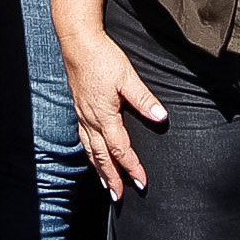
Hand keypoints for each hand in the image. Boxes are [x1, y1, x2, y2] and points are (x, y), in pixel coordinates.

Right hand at [63, 28, 163, 197]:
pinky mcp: (79, 109)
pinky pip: (84, 139)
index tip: (142, 182)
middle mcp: (91, 120)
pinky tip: (92, 156)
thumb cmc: (103, 58)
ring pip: (90, 150)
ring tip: (106, 185)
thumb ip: (144, 100)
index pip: (120, 149)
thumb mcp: (128, 77)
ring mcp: (82, 115)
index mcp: (105, 115)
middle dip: (112, 178)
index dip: (132, 167)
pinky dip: (89, 154)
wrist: (77, 43)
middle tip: (120, 196)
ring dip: (99, 170)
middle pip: (102, 157)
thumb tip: (161, 117)